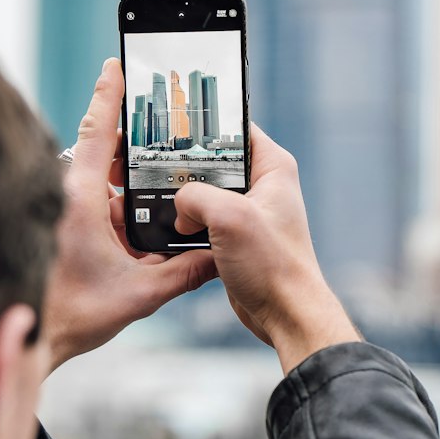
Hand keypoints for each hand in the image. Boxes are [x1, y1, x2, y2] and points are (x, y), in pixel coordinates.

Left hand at [43, 58, 216, 372]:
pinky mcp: (59, 230)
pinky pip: (93, 209)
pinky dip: (115, 213)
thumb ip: (184, 272)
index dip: (110, 95)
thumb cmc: (71, 315)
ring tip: (159, 190)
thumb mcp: (140, 295)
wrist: (31, 342)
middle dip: (133, 150)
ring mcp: (61, 213)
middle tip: (162, 134)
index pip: (97, 133)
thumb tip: (217, 258)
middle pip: (103, 155)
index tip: (117, 63)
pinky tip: (136, 231)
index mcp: (80, 200)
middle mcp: (67, 198)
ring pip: (100, 186)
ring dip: (126, 191)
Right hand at [173, 125, 359, 375]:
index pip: (235, 128)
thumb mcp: (229, 217)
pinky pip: (204, 221)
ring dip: (184, 201)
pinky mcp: (236, 238)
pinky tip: (168, 229)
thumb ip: (196, 196)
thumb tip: (179, 208)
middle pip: (214, 162)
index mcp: (272, 167)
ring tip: (157, 199)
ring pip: (205, 194)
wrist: (285, 314)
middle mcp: (263, 186)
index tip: (173, 124)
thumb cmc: (273, 266)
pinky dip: (187, 225)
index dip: (205, 126)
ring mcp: (248, 213)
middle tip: (154, 166)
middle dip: (185, 167)